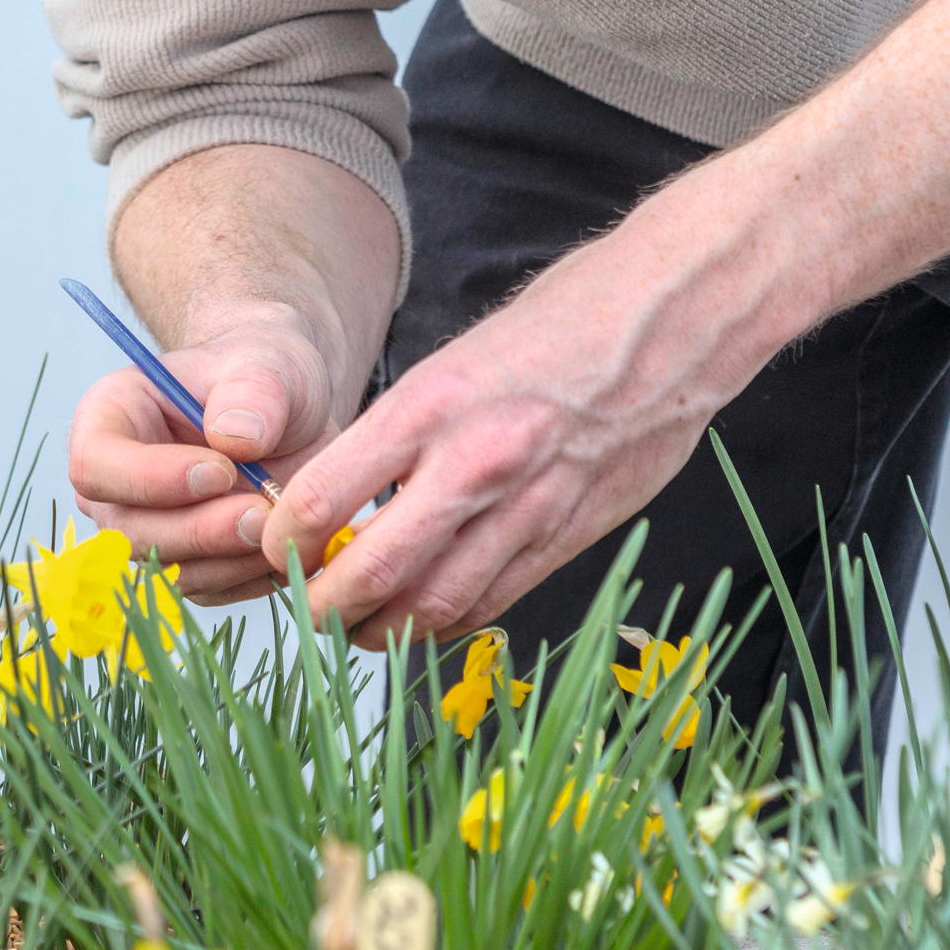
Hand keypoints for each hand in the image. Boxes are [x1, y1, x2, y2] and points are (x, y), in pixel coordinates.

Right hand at [66, 302, 345, 603]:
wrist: (289, 409)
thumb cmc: (263, 374)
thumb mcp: (267, 364)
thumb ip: (252, 393)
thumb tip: (235, 440)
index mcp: (109, 417)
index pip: (95, 464)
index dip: (150, 479)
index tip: (221, 471)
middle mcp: (116, 483)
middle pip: (128, 531)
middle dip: (198, 531)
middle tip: (261, 514)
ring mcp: (148, 528)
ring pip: (169, 570)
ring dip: (229, 559)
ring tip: (283, 525)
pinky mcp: (188, 562)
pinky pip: (210, 590)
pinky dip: (250, 576)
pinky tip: (286, 544)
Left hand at [258, 178, 782, 648]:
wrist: (675, 320)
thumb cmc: (570, 319)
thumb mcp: (463, 351)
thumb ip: (410, 423)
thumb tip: (352, 483)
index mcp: (433, 401)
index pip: (326, 495)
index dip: (285, 538)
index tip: (274, 545)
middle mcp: (476, 460)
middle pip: (374, 570)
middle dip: (324, 606)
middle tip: (304, 609)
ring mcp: (529, 505)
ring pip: (435, 604)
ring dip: (384, 630)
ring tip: (358, 629)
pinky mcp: (573, 533)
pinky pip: (495, 600)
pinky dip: (450, 622)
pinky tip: (428, 618)